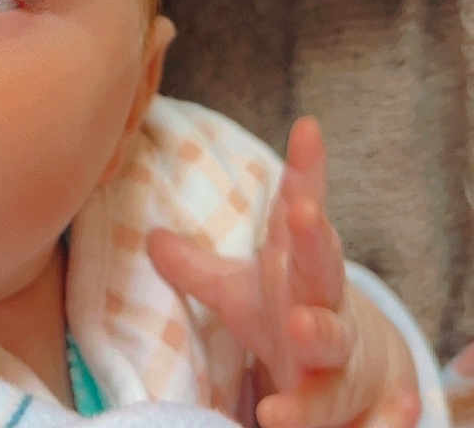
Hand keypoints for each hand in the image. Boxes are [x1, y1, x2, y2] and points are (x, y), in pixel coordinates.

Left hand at [146, 117, 419, 427]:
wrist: (361, 378)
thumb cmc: (293, 315)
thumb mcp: (242, 291)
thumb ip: (197, 266)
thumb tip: (150, 237)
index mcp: (296, 264)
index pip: (299, 209)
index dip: (304, 170)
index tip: (306, 127)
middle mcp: (322, 299)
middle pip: (321, 263)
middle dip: (312, 238)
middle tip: (300, 212)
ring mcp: (339, 351)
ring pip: (334, 340)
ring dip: (321, 332)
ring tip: (300, 325)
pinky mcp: (349, 404)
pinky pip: (357, 415)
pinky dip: (375, 417)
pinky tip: (369, 415)